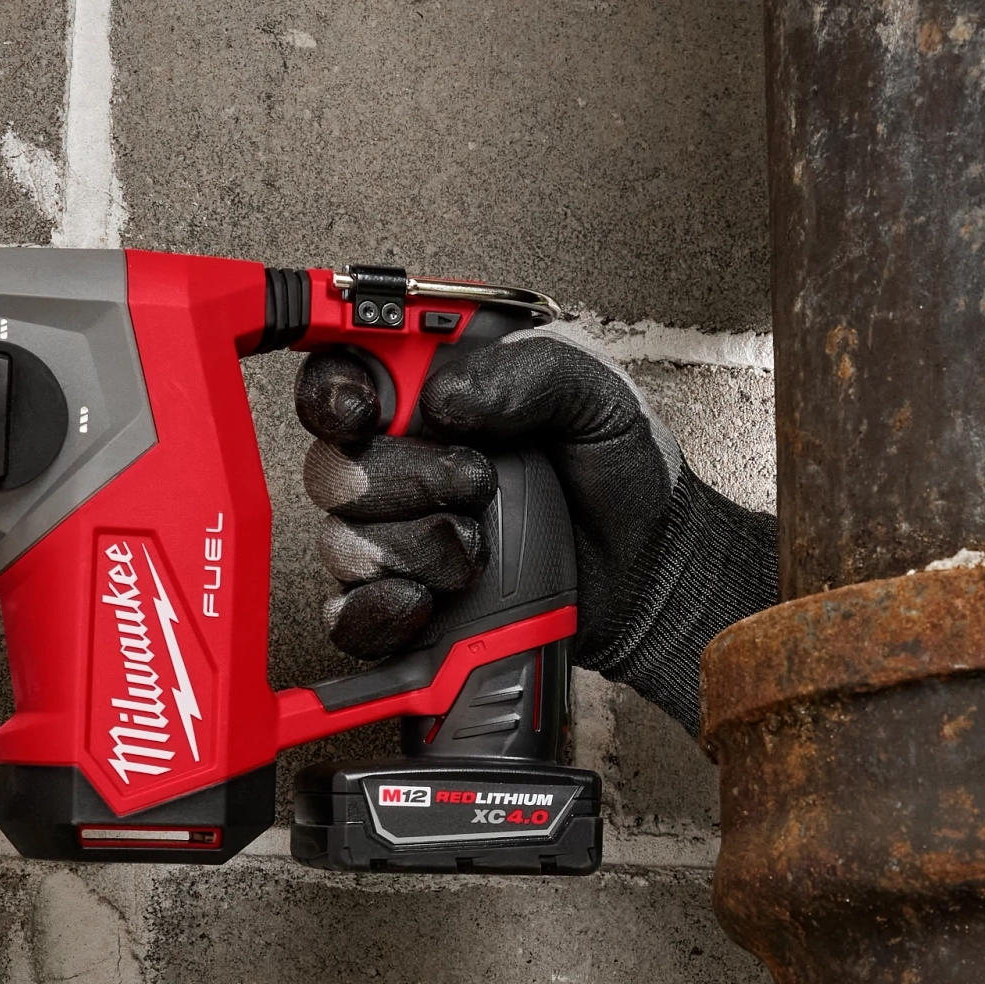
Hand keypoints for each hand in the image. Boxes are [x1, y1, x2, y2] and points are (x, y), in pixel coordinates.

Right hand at [297, 326, 683, 663]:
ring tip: (481, 547)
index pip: (344, 375)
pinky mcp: (406, 600)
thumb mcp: (597, 395)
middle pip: (334, 466)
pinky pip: (348, 612)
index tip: (364, 410)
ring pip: (341, 539)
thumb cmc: (625, 477)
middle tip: (477, 482)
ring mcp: (400, 534)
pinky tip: (431, 598)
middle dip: (401, 480)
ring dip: (413, 547)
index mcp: (439, 391)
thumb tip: (447, 394)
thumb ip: (527, 371)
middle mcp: (407, 459)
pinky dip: (381, 609)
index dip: (333, 391)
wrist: (651, 570)